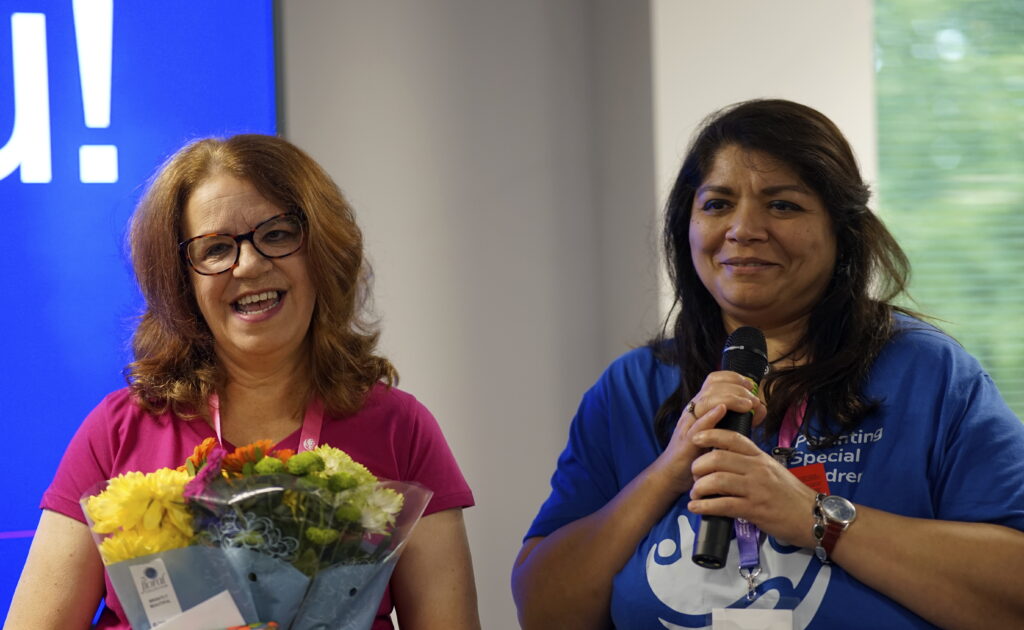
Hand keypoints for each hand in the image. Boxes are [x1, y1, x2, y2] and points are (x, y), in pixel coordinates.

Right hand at [647, 371, 765, 496]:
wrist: (672, 475)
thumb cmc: (698, 453)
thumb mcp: (722, 431)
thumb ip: (740, 419)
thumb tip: (760, 407)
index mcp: (700, 406)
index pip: (714, 380)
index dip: (733, 377)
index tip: (750, 385)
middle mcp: (693, 410)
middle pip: (712, 386)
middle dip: (736, 388)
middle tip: (752, 399)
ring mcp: (689, 424)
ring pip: (705, 401)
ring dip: (729, 398)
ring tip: (747, 405)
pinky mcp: (687, 441)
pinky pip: (697, 424)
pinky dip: (710, 415)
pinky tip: (722, 410)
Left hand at [687, 428, 817, 546]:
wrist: (814, 517)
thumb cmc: (791, 495)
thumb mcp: (772, 470)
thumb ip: (750, 463)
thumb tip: (723, 462)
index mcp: (760, 457)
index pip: (733, 438)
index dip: (711, 435)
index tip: (696, 437)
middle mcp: (757, 469)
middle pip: (719, 458)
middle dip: (699, 465)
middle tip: (694, 475)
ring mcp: (756, 489)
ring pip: (718, 480)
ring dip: (699, 487)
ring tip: (695, 493)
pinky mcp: (755, 510)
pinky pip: (724, 505)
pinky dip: (705, 506)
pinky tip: (696, 507)